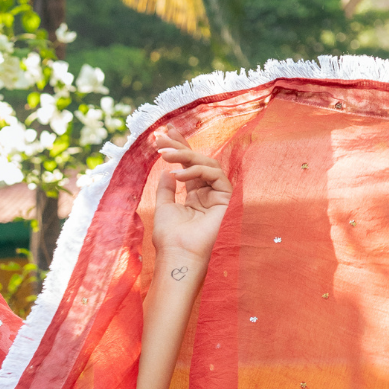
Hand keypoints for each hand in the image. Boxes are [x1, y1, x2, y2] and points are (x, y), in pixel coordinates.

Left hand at [152, 124, 231, 264]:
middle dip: (180, 145)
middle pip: (198, 161)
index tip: (162, 133)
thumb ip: (166, 188)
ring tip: (165, 154)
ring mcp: (218, 195)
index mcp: (195, 195)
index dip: (178, 148)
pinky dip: (196, 171)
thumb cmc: (170, 237)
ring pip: (206, 164)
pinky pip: (214, 175)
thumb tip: (167, 169)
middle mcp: (208, 193)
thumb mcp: (164, 206)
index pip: (188, 166)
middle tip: (162, 135)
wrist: (178, 255)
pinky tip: (178, 174)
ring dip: (185, 156)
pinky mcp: (226, 198)